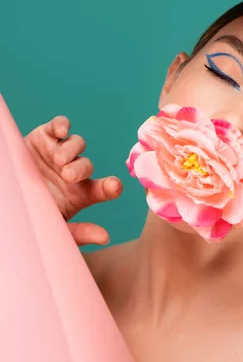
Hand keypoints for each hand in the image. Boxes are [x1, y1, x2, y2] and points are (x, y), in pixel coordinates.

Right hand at [25, 116, 122, 245]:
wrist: (8, 199)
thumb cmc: (32, 212)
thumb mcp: (54, 226)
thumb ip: (79, 233)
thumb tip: (106, 237)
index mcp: (81, 193)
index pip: (103, 189)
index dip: (111, 186)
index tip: (113, 187)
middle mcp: (74, 171)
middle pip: (86, 165)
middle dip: (80, 168)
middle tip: (68, 175)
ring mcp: (60, 152)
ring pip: (76, 144)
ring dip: (71, 150)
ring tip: (59, 159)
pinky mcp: (45, 137)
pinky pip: (59, 126)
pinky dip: (62, 124)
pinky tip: (61, 131)